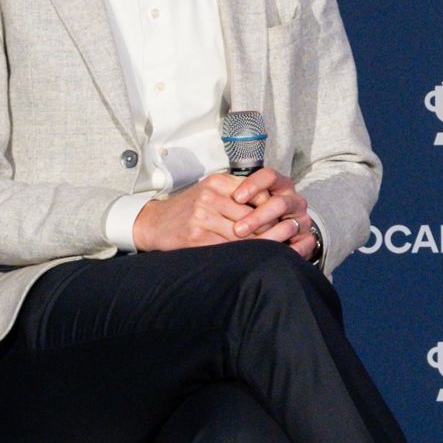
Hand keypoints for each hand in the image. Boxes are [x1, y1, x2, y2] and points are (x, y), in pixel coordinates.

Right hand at [132, 170, 303, 253]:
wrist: (153, 222)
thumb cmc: (188, 209)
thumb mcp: (211, 191)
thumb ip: (238, 193)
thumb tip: (273, 204)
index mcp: (218, 182)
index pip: (257, 195)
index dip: (274, 212)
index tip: (287, 222)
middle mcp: (210, 196)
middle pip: (253, 217)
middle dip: (272, 231)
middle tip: (289, 241)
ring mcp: (202, 217)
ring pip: (243, 235)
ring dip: (261, 246)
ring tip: (276, 254)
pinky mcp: (196, 237)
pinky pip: (228, 249)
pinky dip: (243, 256)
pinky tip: (253, 261)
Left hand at [232, 167, 320, 257]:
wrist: (276, 232)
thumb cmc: (253, 213)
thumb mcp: (244, 201)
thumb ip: (234, 198)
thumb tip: (210, 197)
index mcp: (279, 185)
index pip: (269, 177)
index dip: (253, 185)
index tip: (236, 198)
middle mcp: (293, 200)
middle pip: (279, 203)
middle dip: (257, 217)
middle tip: (237, 229)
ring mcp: (302, 219)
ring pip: (289, 225)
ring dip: (269, 236)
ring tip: (251, 246)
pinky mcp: (309, 238)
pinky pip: (304, 244)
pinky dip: (289, 251)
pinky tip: (273, 256)